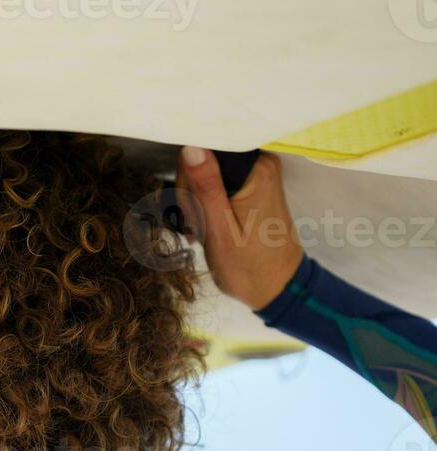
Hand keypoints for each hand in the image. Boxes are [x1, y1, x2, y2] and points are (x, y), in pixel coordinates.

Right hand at [177, 147, 305, 310]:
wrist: (276, 286)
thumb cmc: (248, 267)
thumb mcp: (219, 231)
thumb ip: (206, 187)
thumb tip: (192, 147)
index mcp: (255, 172)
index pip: (205, 150)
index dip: (189, 176)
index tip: (190, 206)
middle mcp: (261, 165)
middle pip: (204, 161)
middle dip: (190, 194)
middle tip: (196, 226)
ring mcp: (258, 174)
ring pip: (206, 174)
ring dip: (195, 203)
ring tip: (201, 231)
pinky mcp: (253, 184)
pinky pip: (217, 183)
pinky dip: (205, 205)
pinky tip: (206, 226)